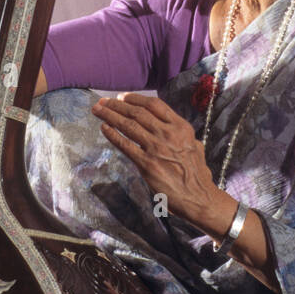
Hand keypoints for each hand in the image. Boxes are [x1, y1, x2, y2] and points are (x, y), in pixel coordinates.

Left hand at [91, 93, 218, 229]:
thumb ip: (181, 135)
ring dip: (110, 115)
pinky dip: (113, 135)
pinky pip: (125, 145)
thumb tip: (170, 127)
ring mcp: (156, 148)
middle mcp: (168, 133)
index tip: (121, 97)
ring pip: (128, 125)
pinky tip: (104, 128)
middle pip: (137, 112)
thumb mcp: (194, 145)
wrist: (197, 196)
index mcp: (180, 126)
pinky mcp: (146, 164)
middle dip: (116, 105)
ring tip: (97, 110)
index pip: (154, 105)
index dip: (135, 99)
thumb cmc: (196, 173)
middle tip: (102, 102)